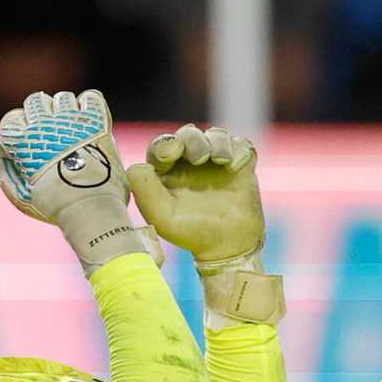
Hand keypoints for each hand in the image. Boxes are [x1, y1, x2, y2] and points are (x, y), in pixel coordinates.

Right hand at [0, 90, 160, 275]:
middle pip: (36, 101)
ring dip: (66, 111)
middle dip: (42, 115)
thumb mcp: (19, 193)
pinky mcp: (96, 121)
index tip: (33, 144)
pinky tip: (91, 122)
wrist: (89, 209)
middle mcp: (42, 124)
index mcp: (19, 139)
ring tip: (75, 131)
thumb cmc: (54, 206)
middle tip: (55, 136)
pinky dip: (90, 105)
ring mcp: (70, 120)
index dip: (22, 130)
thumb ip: (2, 168)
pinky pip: (91, 98)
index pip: (12, 119)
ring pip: (62, 98)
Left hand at [127, 124, 281, 324]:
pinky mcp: (240, 165)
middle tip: (200, 157)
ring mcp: (216, 162)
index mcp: (167, 172)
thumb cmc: (191, 234)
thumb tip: (140, 165)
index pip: (162, 145)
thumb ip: (144, 188)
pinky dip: (238, 150)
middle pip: (189, 134)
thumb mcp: (161, 216)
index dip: (166, 143)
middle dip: (193, 140)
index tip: (172, 153)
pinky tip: (235, 167)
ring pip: (215, 135)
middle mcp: (190, 163)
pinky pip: (240, 144)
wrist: (228, 247)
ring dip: (217, 142)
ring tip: (220, 160)